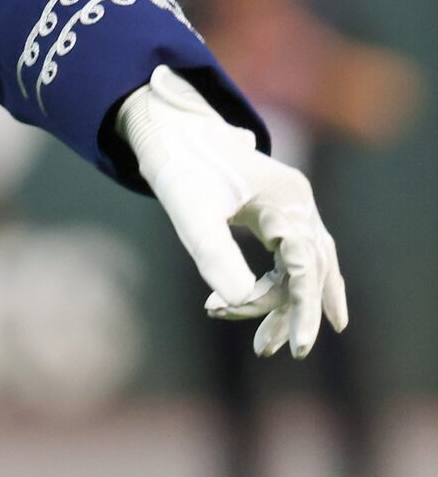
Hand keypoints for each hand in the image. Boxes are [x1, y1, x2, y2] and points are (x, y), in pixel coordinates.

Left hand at [120, 65, 348, 356]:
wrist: (166, 127)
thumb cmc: (178, 165)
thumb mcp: (190, 211)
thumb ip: (215, 254)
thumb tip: (238, 302)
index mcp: (287, 199)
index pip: (304, 267)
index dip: (300, 309)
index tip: (292, 347)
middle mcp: (299, 203)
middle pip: (310, 270)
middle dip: (289, 313)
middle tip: (267, 350)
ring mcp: (293, 207)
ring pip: (305, 266)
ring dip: (285, 304)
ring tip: (267, 345)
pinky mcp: (277, 213)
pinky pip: (296, 257)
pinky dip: (291, 285)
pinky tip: (292, 314)